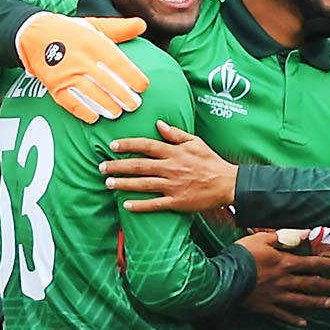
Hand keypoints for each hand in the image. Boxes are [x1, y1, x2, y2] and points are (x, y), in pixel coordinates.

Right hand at [17, 11, 149, 122]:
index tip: (143, 86)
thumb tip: (142, 24)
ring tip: (118, 113)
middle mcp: (80, 58)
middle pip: (105, 80)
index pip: (117, 61)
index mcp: (92, 42)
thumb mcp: (94, 25)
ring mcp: (66, 73)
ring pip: (89, 93)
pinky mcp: (54, 85)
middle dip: (122, 95)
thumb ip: (119, 28)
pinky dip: (82, 111)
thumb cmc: (70, 31)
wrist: (34, 35)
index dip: (132, 75)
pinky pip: (69, 101)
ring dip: (105, 105)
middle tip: (135, 105)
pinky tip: (94, 117)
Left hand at [103, 121, 238, 211]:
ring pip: (143, 184)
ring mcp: (172, 186)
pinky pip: (154, 204)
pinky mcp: (176, 201)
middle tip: (102, 167)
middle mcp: (170, 168)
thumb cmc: (211, 161)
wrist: (227, 184)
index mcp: (174, 152)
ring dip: (123, 184)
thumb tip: (158, 124)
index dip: (128, 145)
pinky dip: (140, 205)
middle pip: (139, 166)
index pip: (146, 146)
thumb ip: (175, 134)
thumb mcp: (195, 142)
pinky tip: (126, 205)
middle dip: (118, 166)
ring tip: (108, 184)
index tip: (112, 146)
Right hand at [236, 231, 329, 327]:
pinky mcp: (265, 307)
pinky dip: (293, 319)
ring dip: (317, 303)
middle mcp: (284, 281)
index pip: (312, 264)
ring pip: (301, 300)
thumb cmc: (242, 255)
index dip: (328, 265)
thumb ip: (283, 237)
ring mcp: (276, 296)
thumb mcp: (262, 238)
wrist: (224, 277)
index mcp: (285, 263)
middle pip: (311, 284)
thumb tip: (304, 233)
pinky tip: (303, 323)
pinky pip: (283, 315)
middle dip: (328, 286)